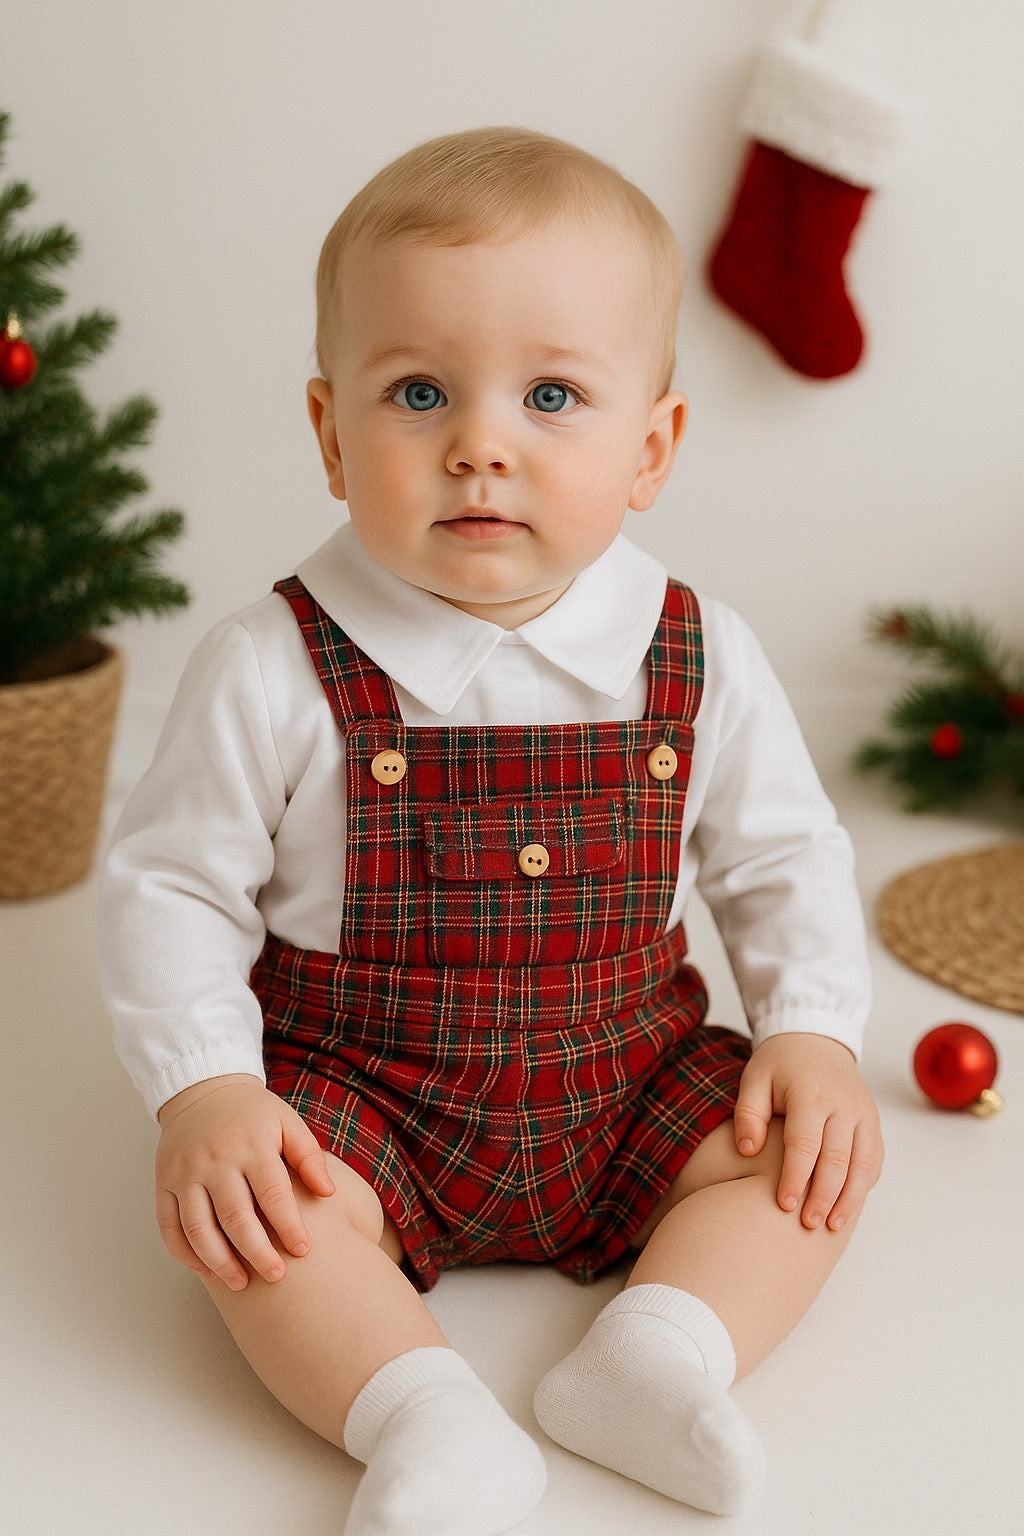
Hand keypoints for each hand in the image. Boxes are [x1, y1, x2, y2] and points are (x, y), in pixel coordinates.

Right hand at [155, 1074, 334, 1289]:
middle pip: (234, 1217)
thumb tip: (328, 1193)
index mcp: (250, 1145)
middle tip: (275, 1276)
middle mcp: (214, 1160)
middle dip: (256, 1251)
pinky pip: (169, 1226)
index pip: (272, 1193)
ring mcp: (185, 1173)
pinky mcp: (164, 1184)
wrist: (203, 1090)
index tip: (303, 1251)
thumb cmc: (253, 1113)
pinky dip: (184, 1253)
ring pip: (198, 1227)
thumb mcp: (287, 1122)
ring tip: (241, 1284)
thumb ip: (308, 1156)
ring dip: (219, 1261)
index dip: (289, 1225)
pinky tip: (205, 1270)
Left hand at [733, 1034, 882, 1232]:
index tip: (783, 1205)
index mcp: (811, 1094)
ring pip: (863, 1164)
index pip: (805, 1143)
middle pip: (837, 1160)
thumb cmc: (779, 1065)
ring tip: (831, 1226)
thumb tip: (748, 1151)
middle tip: (807, 1225)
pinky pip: (874, 1159)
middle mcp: (843, 1105)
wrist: (815, 1040)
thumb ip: (748, 1114)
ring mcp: (863, 1114)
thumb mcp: (754, 1079)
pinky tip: (848, 1207)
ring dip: (849, 1199)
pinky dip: (863, 1185)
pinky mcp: (873, 1122)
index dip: (795, 1177)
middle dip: (823, 1196)